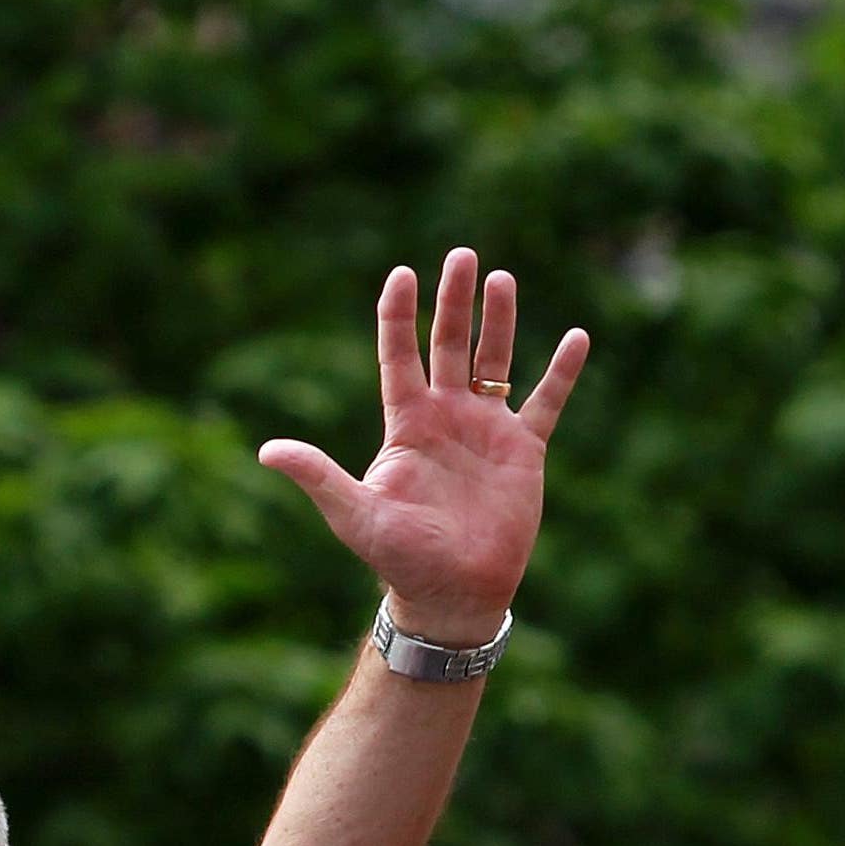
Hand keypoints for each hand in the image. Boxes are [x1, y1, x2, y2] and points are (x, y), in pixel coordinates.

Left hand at [260, 249, 588, 648]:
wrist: (452, 590)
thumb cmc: (397, 556)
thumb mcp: (354, 513)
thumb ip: (318, 476)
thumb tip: (267, 452)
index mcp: (405, 424)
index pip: (398, 356)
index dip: (399, 315)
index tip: (402, 273)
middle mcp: (444, 417)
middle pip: (447, 345)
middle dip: (454, 301)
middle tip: (461, 255)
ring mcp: (485, 430)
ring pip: (494, 360)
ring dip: (499, 321)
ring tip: (501, 277)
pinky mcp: (523, 450)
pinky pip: (545, 402)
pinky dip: (560, 372)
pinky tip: (576, 337)